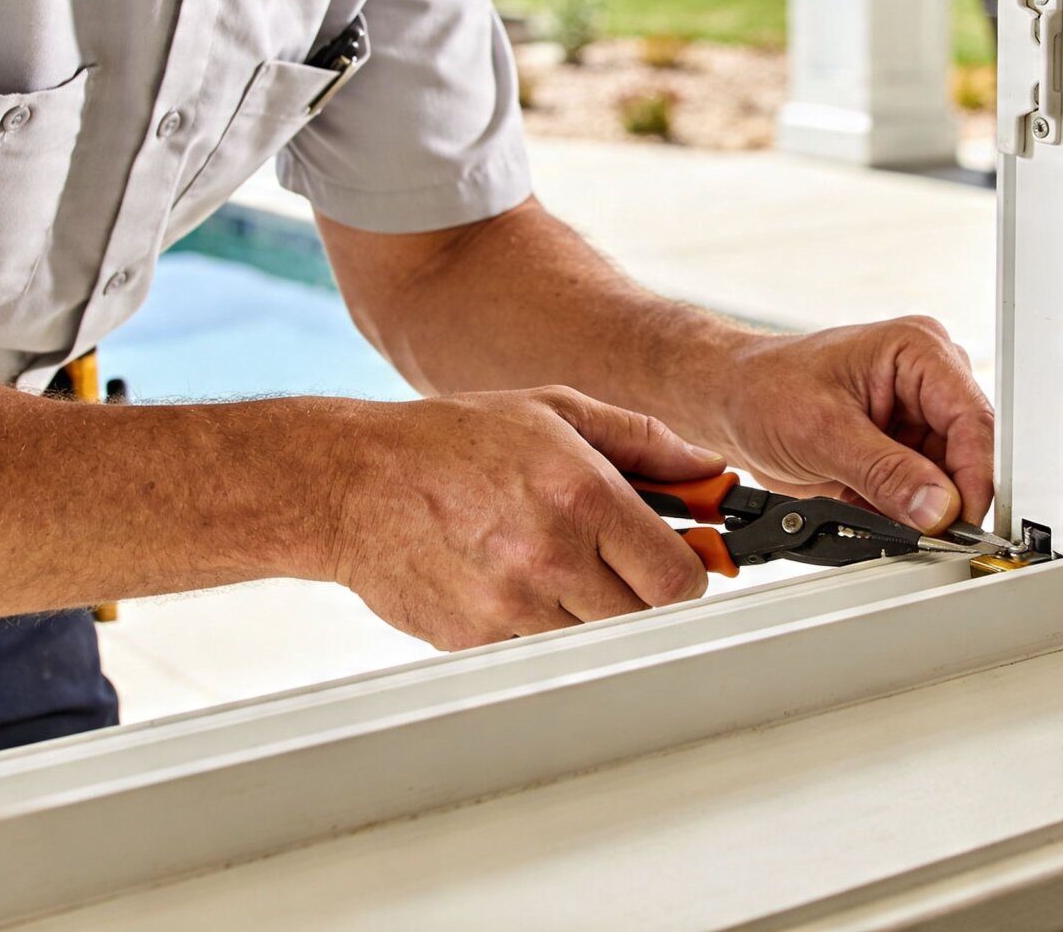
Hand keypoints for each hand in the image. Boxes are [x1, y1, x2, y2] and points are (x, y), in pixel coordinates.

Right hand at [317, 387, 719, 649]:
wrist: (353, 482)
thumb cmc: (452, 441)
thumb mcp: (554, 412)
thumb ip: (643, 441)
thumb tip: (708, 470)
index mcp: (581, 496)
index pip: (678, 578)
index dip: (685, 573)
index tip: (673, 562)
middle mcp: (550, 556)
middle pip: (645, 619)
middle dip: (639, 593)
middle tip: (611, 562)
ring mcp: (510, 607)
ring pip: (593, 640)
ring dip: (587, 612)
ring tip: (549, 564)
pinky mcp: (475, 640)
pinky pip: (538, 650)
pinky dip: (537, 626)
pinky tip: (507, 580)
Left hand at [716, 317, 994, 533]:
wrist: (726, 402)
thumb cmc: (762, 390)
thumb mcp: (822, 433)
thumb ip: (886, 473)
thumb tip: (939, 508)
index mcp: (917, 351)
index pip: (972, 418)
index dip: (975, 476)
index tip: (963, 522)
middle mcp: (926, 379)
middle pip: (967, 452)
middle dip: (949, 499)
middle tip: (929, 537)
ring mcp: (915, 415)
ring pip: (948, 478)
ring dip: (922, 509)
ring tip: (881, 517)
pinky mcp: (900, 447)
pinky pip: (921, 491)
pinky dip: (903, 512)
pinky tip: (872, 513)